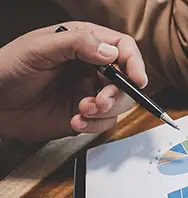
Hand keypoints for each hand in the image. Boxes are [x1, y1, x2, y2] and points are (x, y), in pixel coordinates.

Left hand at [0, 22, 147, 140]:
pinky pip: (105, 122)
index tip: (136, 79)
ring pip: (120, 103)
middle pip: (126, 79)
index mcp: (83, 43)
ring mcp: (89, 91)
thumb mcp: (39, 49)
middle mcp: (91, 67)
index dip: (134, 62)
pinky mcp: (85, 114)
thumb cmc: (8, 69)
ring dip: (105, 111)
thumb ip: (76, 44)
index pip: (122, 47)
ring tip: (82, 111)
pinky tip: (75, 122)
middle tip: (100, 102)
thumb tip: (111, 52)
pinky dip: (94, 125)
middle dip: (117, 94)